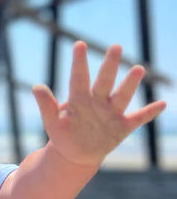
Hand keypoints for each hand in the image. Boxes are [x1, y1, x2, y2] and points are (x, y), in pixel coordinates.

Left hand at [32, 41, 165, 166]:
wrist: (75, 154)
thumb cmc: (62, 134)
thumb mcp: (52, 122)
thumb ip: (46, 105)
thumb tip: (36, 86)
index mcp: (79, 99)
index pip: (78, 78)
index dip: (78, 62)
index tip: (78, 44)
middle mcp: (98, 101)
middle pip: (104, 81)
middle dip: (110, 65)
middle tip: (115, 47)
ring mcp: (111, 113)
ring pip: (122, 96)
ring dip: (129, 84)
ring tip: (138, 69)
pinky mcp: (121, 127)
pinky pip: (138, 119)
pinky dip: (149, 113)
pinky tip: (162, 103)